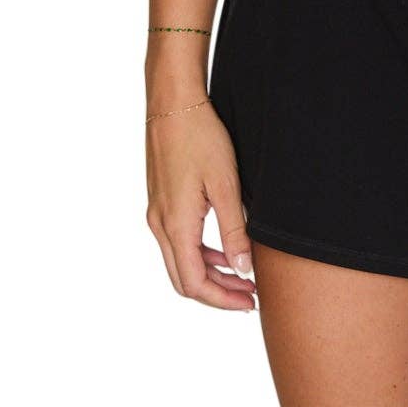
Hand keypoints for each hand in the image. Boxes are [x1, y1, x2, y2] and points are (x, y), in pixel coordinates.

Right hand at [145, 99, 258, 309]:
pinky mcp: (160, 203)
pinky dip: (200, 254)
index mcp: (176, 226)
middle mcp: (160, 226)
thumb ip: (234, 229)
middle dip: (218, 293)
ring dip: (210, 274)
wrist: (173, 104)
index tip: (250, 302)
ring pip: (180, 262)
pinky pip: (177, 243)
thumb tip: (243, 270)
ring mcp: (157, 215)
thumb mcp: (226, 184)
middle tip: (250, 296)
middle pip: (184, 280)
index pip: (195, 284)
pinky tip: (222, 250)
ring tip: (242, 277)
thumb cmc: (201, 138)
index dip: (222, 299)